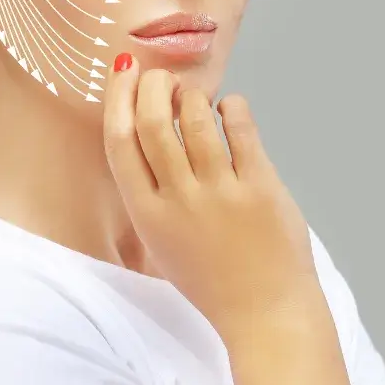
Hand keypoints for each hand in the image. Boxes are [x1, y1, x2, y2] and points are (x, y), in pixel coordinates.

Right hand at [102, 56, 323, 342]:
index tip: (125, 70)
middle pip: (155, 122)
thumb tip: (146, 128)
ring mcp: (221, 193)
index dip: (119, 98)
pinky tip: (231, 109)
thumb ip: (150, 195)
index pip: (120, 143)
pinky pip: (241, 129)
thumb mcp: (161, 243)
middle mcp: (180, 201)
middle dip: (154, 86)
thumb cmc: (212, 279)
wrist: (265, 314)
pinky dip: (233, 108)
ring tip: (197, 99)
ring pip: (198, 119)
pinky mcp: (261, 188)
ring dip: (194, 96)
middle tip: (162, 77)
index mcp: (147, 216)